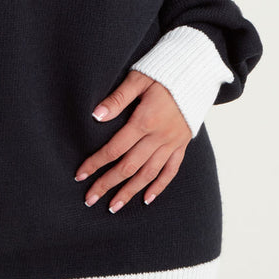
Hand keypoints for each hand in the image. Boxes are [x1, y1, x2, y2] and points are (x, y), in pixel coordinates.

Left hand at [74, 70, 191, 212]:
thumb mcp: (138, 78)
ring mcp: (172, 143)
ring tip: (113, 206)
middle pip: (129, 167)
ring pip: (148, 174)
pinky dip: (159, 186)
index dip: (96, 163)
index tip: (80, 175)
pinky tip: (147, 199)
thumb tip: (96, 115)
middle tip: (90, 199)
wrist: (197, 72)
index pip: (114, 148)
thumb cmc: (163, 72)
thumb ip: (117, 98)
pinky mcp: (182, 144)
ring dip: (130, 192)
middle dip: (108, 184)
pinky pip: (171, 171)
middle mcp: (159, 137)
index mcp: (144, 121)